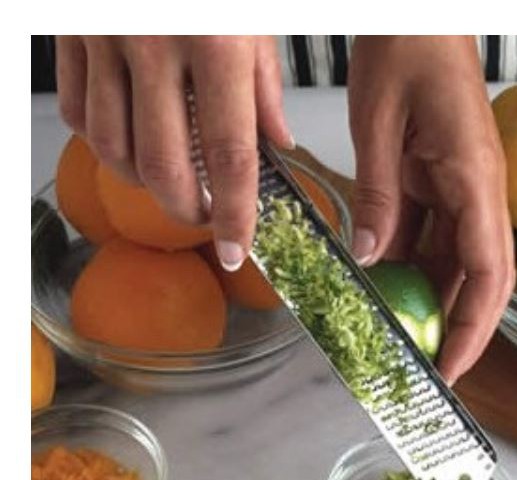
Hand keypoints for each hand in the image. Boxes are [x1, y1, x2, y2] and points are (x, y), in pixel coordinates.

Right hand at [56, 35, 293, 268]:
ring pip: (114, 151)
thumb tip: (275, 145)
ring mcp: (104, 40)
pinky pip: (78, 115)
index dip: (233, 213)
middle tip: (205, 217)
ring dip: (144, 183)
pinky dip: (103, 144)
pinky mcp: (70, 36)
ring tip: (173, 182)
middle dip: (186, 209)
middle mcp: (155, 45)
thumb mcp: (257, 14)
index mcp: (216, 41)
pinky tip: (129, 142)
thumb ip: (265, 84)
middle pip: (164, 166)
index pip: (230, 155)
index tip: (235, 249)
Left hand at [348, 36, 514, 384]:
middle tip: (425, 371)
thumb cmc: (409, 46)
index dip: (473, 329)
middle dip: (456, 330)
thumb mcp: (378, 123)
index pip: (488, 274)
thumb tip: (371, 258)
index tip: (450, 369)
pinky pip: (431, 240)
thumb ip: (377, 194)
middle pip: (478, 280)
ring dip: (430, 304)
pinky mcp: (441, 185)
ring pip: (453, 265)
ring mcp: (463, 191)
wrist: (419, 16)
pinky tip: (385, 290)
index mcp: (476, 180)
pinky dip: (410, 269)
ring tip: (400, 341)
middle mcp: (479, 192)